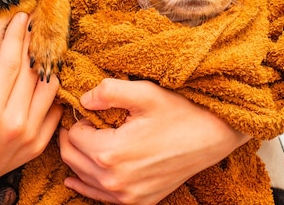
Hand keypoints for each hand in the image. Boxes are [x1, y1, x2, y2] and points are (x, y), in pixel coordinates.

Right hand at [0, 12, 61, 198]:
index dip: (16, 38)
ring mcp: (30, 136)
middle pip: (31, 72)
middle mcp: (14, 125)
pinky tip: (45, 73)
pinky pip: (54, 109)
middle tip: (35, 21)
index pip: (9, 65)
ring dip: (47, 64)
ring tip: (40, 43)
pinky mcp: (39, 145)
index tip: (21, 17)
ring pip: (49, 88)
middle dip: (33, 43)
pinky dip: (52, 90)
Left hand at [59, 78, 249, 204]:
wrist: (211, 137)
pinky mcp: (137, 202)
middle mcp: (115, 181)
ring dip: (78, 158)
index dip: (77, 119)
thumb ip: (108, 91)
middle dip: (72, 138)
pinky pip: (99, 197)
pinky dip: (86, 183)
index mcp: (112, 153)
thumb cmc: (179, 113)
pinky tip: (77, 176)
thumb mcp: (144, 93)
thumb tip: (84, 99)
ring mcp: (127, 196)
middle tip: (83, 122)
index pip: (73, 136)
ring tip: (87, 139)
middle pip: (72, 158)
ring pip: (82, 177)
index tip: (87, 110)